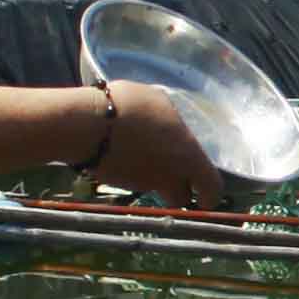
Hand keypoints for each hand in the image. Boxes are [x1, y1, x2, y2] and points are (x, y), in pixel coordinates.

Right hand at [87, 82, 241, 206]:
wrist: (87, 125)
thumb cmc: (128, 106)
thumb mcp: (157, 100)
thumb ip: (170, 118)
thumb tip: (170, 122)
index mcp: (188, 155)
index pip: (211, 186)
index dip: (210, 195)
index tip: (207, 198)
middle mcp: (169, 175)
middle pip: (181, 197)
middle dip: (180, 192)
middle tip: (175, 181)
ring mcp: (143, 181)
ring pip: (156, 189)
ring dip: (154, 180)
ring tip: (143, 158)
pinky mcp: (119, 182)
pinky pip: (133, 180)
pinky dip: (132, 172)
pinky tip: (123, 153)